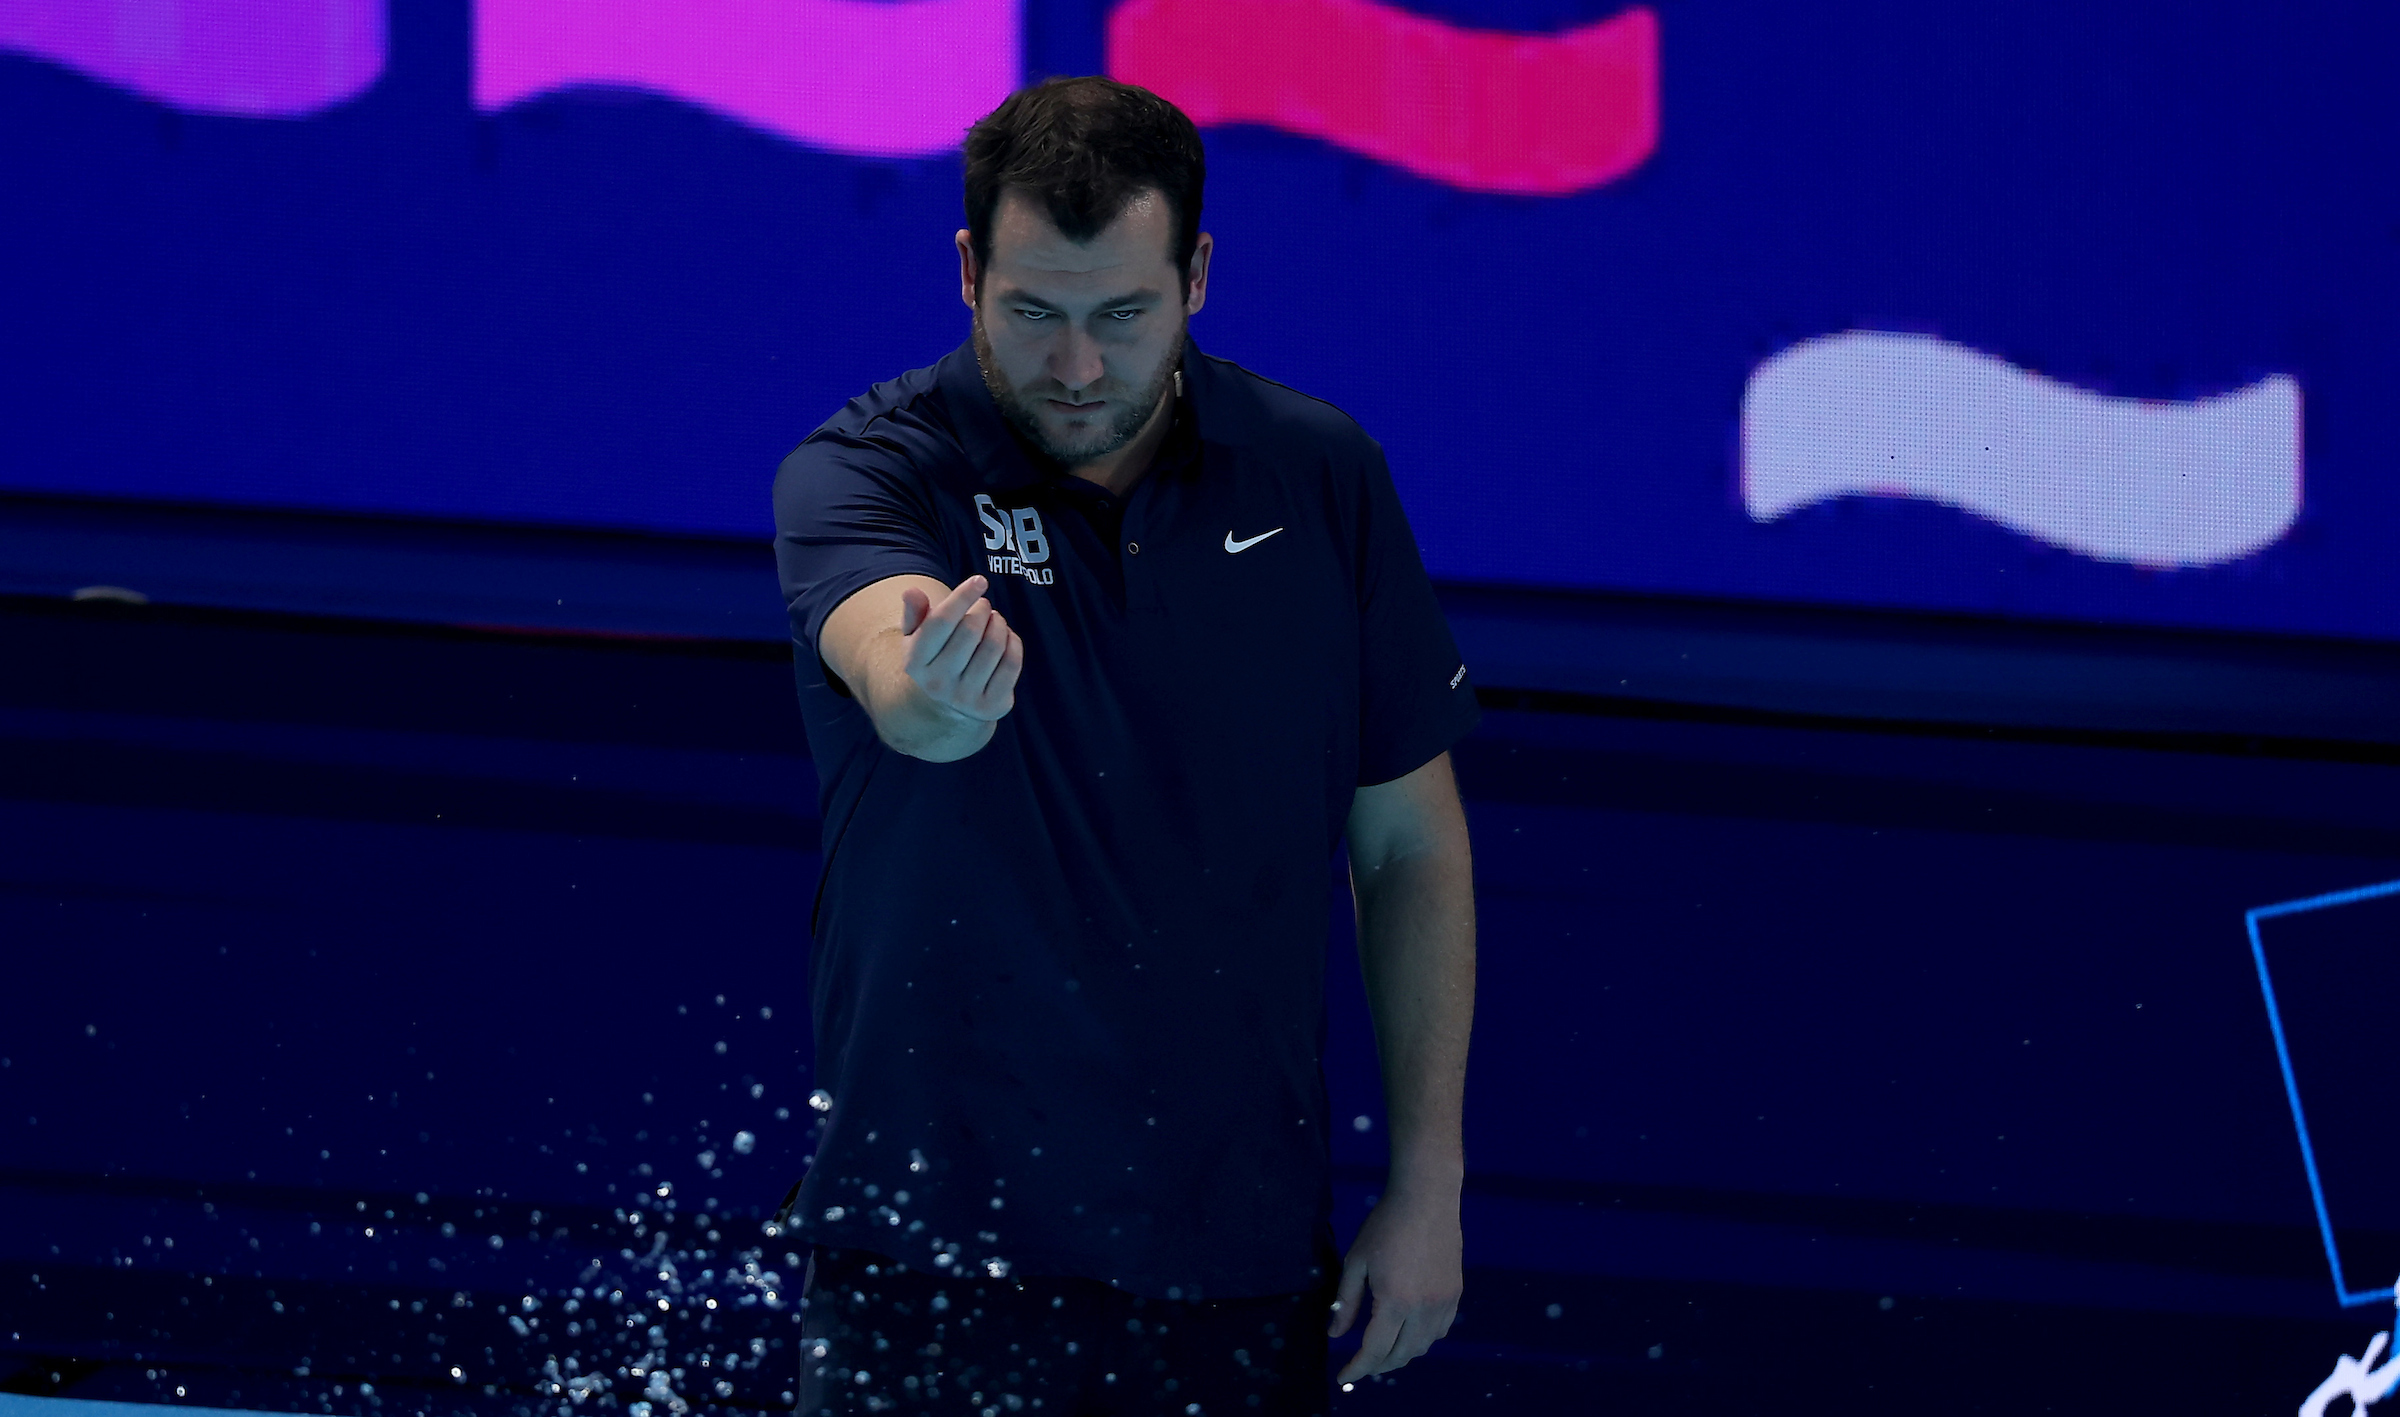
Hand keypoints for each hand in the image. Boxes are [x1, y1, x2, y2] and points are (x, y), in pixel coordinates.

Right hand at [897, 574, 1023, 721]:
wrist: (948, 707)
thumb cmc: (935, 658)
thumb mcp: (918, 637)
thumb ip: (915, 612)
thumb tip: (912, 591)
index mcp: (915, 662)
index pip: (941, 621)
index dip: (963, 596)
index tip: (980, 580)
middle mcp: (938, 683)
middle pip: (970, 630)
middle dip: (982, 609)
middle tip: (984, 605)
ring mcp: (965, 698)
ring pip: (993, 645)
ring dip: (999, 623)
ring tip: (994, 619)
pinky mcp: (991, 706)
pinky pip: (1012, 663)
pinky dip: (1013, 642)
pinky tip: (1006, 637)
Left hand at [1327, 1188, 1461, 1386]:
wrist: (1426, 1198)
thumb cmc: (1385, 1225)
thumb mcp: (1356, 1261)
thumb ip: (1346, 1302)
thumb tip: (1335, 1335)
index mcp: (1394, 1300)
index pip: (1375, 1350)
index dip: (1357, 1369)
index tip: (1343, 1378)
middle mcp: (1423, 1308)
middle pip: (1401, 1355)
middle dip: (1378, 1365)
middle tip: (1361, 1364)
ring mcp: (1443, 1302)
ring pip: (1423, 1346)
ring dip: (1401, 1354)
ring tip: (1383, 1350)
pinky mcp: (1455, 1293)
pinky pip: (1440, 1331)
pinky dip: (1422, 1339)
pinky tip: (1409, 1331)